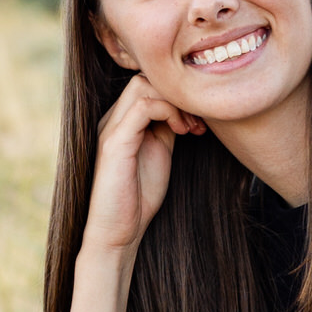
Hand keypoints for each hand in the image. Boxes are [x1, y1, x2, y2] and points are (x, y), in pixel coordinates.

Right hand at [82, 75, 205, 259]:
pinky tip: (182, 131)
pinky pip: (142, 107)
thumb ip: (166, 128)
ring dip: (175, 102)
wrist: (118, 233)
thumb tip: (186, 109)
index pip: (147, 84)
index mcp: (121, 122)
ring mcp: (111, 129)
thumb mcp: (160, 153)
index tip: (200, 121)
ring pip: (142, 85)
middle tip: (199, 123)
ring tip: (191, 127)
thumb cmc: (138, 198)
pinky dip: (168, 112)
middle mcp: (112, 120)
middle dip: (178, 95)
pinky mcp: (114, 143)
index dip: (177, 95)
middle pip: (145, 78)